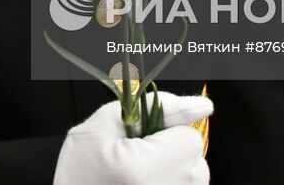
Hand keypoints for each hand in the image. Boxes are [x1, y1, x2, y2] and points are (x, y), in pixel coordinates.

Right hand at [54, 92, 211, 184]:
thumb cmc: (79, 171)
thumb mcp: (104, 125)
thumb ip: (157, 107)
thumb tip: (203, 105)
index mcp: (150, 168)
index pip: (189, 137)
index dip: (165, 131)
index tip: (141, 139)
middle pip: (193, 158)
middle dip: (169, 150)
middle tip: (134, 157)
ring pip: (191, 175)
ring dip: (170, 169)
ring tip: (136, 174)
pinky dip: (167, 182)